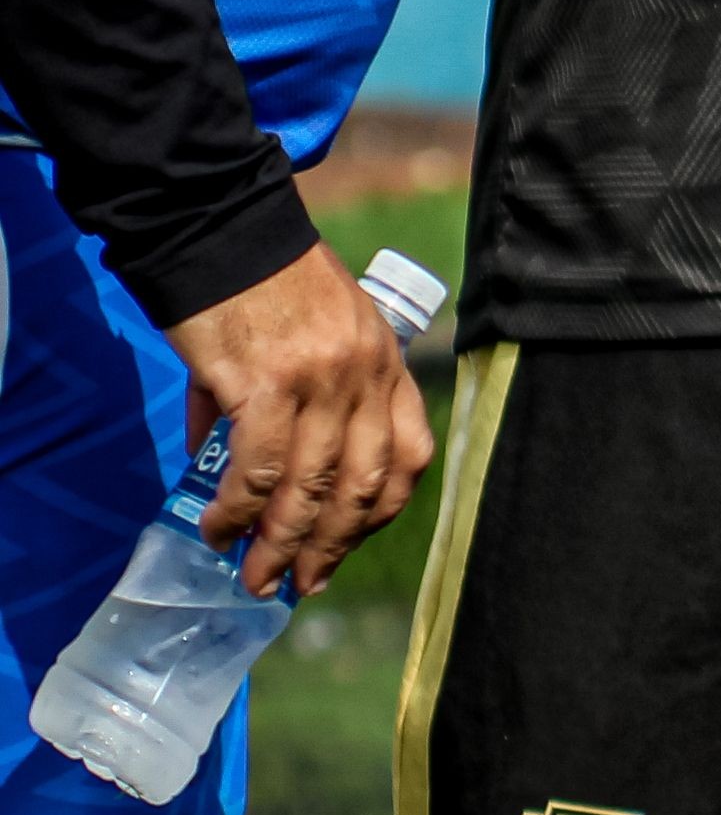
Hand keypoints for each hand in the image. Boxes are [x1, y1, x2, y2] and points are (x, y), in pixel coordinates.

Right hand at [163, 243, 433, 597]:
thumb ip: (299, 403)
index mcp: (386, 362)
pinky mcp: (266, 383)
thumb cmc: (262, 284)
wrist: (220, 228)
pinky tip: (217, 530)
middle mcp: (365, 375)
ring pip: (310, 487)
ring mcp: (321, 380)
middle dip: (331, 546)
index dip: (380, 512)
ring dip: (281, 543)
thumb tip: (241, 479)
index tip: (349, 544)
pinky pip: (258, 469)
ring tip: (255, 576)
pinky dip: (238, 511)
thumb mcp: (316, 334)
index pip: (409, 453)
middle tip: (299, 585)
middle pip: (363, 484)